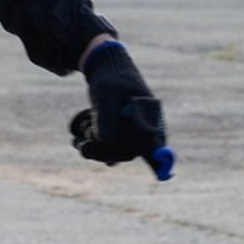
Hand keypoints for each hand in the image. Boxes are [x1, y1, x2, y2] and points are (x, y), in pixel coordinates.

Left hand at [71, 41, 171, 177]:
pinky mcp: (118, 135)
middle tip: (81, 146)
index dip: (159, 161)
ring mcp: (131, 133)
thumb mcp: (106, 93)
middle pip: (126, 153)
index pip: (155, 143)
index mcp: (149, 116)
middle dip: (102, 151)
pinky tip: (83, 124)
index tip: (162, 176)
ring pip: (112, 153)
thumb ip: (107, 117)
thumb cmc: (110, 77)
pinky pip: (104, 148)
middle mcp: (143, 128)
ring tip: (82, 124)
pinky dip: (90, 141)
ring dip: (93, 145)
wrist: (104, 67)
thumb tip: (107, 142)